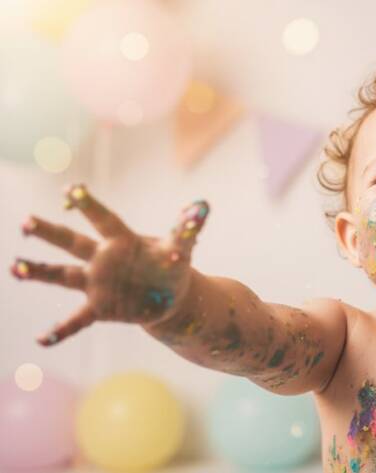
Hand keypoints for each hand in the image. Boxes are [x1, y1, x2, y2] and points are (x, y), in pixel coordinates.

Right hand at [11, 184, 209, 345]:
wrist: (170, 296)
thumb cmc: (171, 264)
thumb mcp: (182, 246)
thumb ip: (188, 228)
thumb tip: (202, 206)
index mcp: (121, 240)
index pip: (102, 219)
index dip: (88, 205)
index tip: (71, 189)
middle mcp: (102, 258)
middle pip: (72, 242)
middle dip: (49, 232)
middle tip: (24, 222)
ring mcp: (97, 283)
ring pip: (63, 276)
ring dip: (40, 272)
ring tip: (15, 267)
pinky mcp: (100, 307)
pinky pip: (76, 320)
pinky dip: (60, 331)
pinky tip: (41, 340)